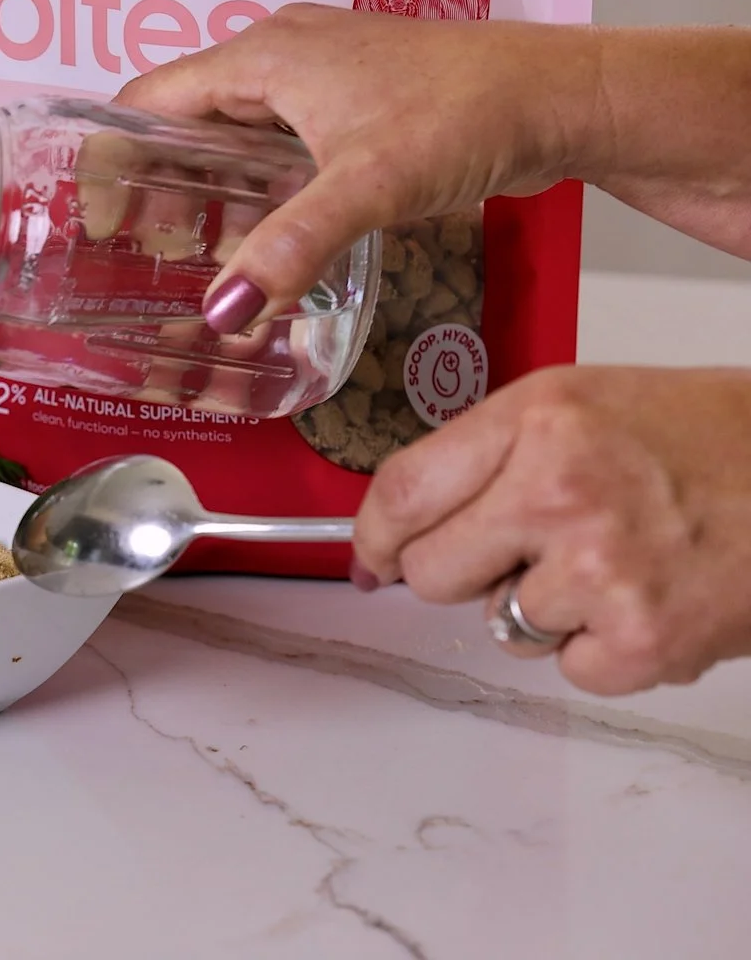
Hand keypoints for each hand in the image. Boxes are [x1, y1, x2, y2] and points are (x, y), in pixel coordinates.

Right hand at [114, 4, 599, 333]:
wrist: (561, 97)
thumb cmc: (470, 110)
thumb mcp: (366, 185)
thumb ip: (289, 249)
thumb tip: (224, 309)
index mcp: (263, 56)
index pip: (148, 99)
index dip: (112, 158)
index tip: (97, 219)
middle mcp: (282, 55)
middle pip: (184, 119)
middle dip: (158, 185)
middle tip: (148, 253)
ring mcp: (319, 78)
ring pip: (231, 132)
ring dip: (208, 188)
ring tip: (195, 253)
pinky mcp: (352, 105)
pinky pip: (276, 142)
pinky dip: (255, 185)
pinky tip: (264, 235)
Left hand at [351, 365, 750, 694]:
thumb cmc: (701, 436)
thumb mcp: (575, 404)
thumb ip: (480, 455)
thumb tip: (391, 531)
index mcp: (537, 424)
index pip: (402, 495)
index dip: (374, 537)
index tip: (373, 557)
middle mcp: (560, 494)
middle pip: (432, 573)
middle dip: (464, 570)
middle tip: (527, 547)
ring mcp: (602, 572)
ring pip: (499, 624)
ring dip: (543, 607)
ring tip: (613, 559)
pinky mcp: (643, 640)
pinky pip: (567, 669)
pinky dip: (600, 648)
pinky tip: (643, 598)